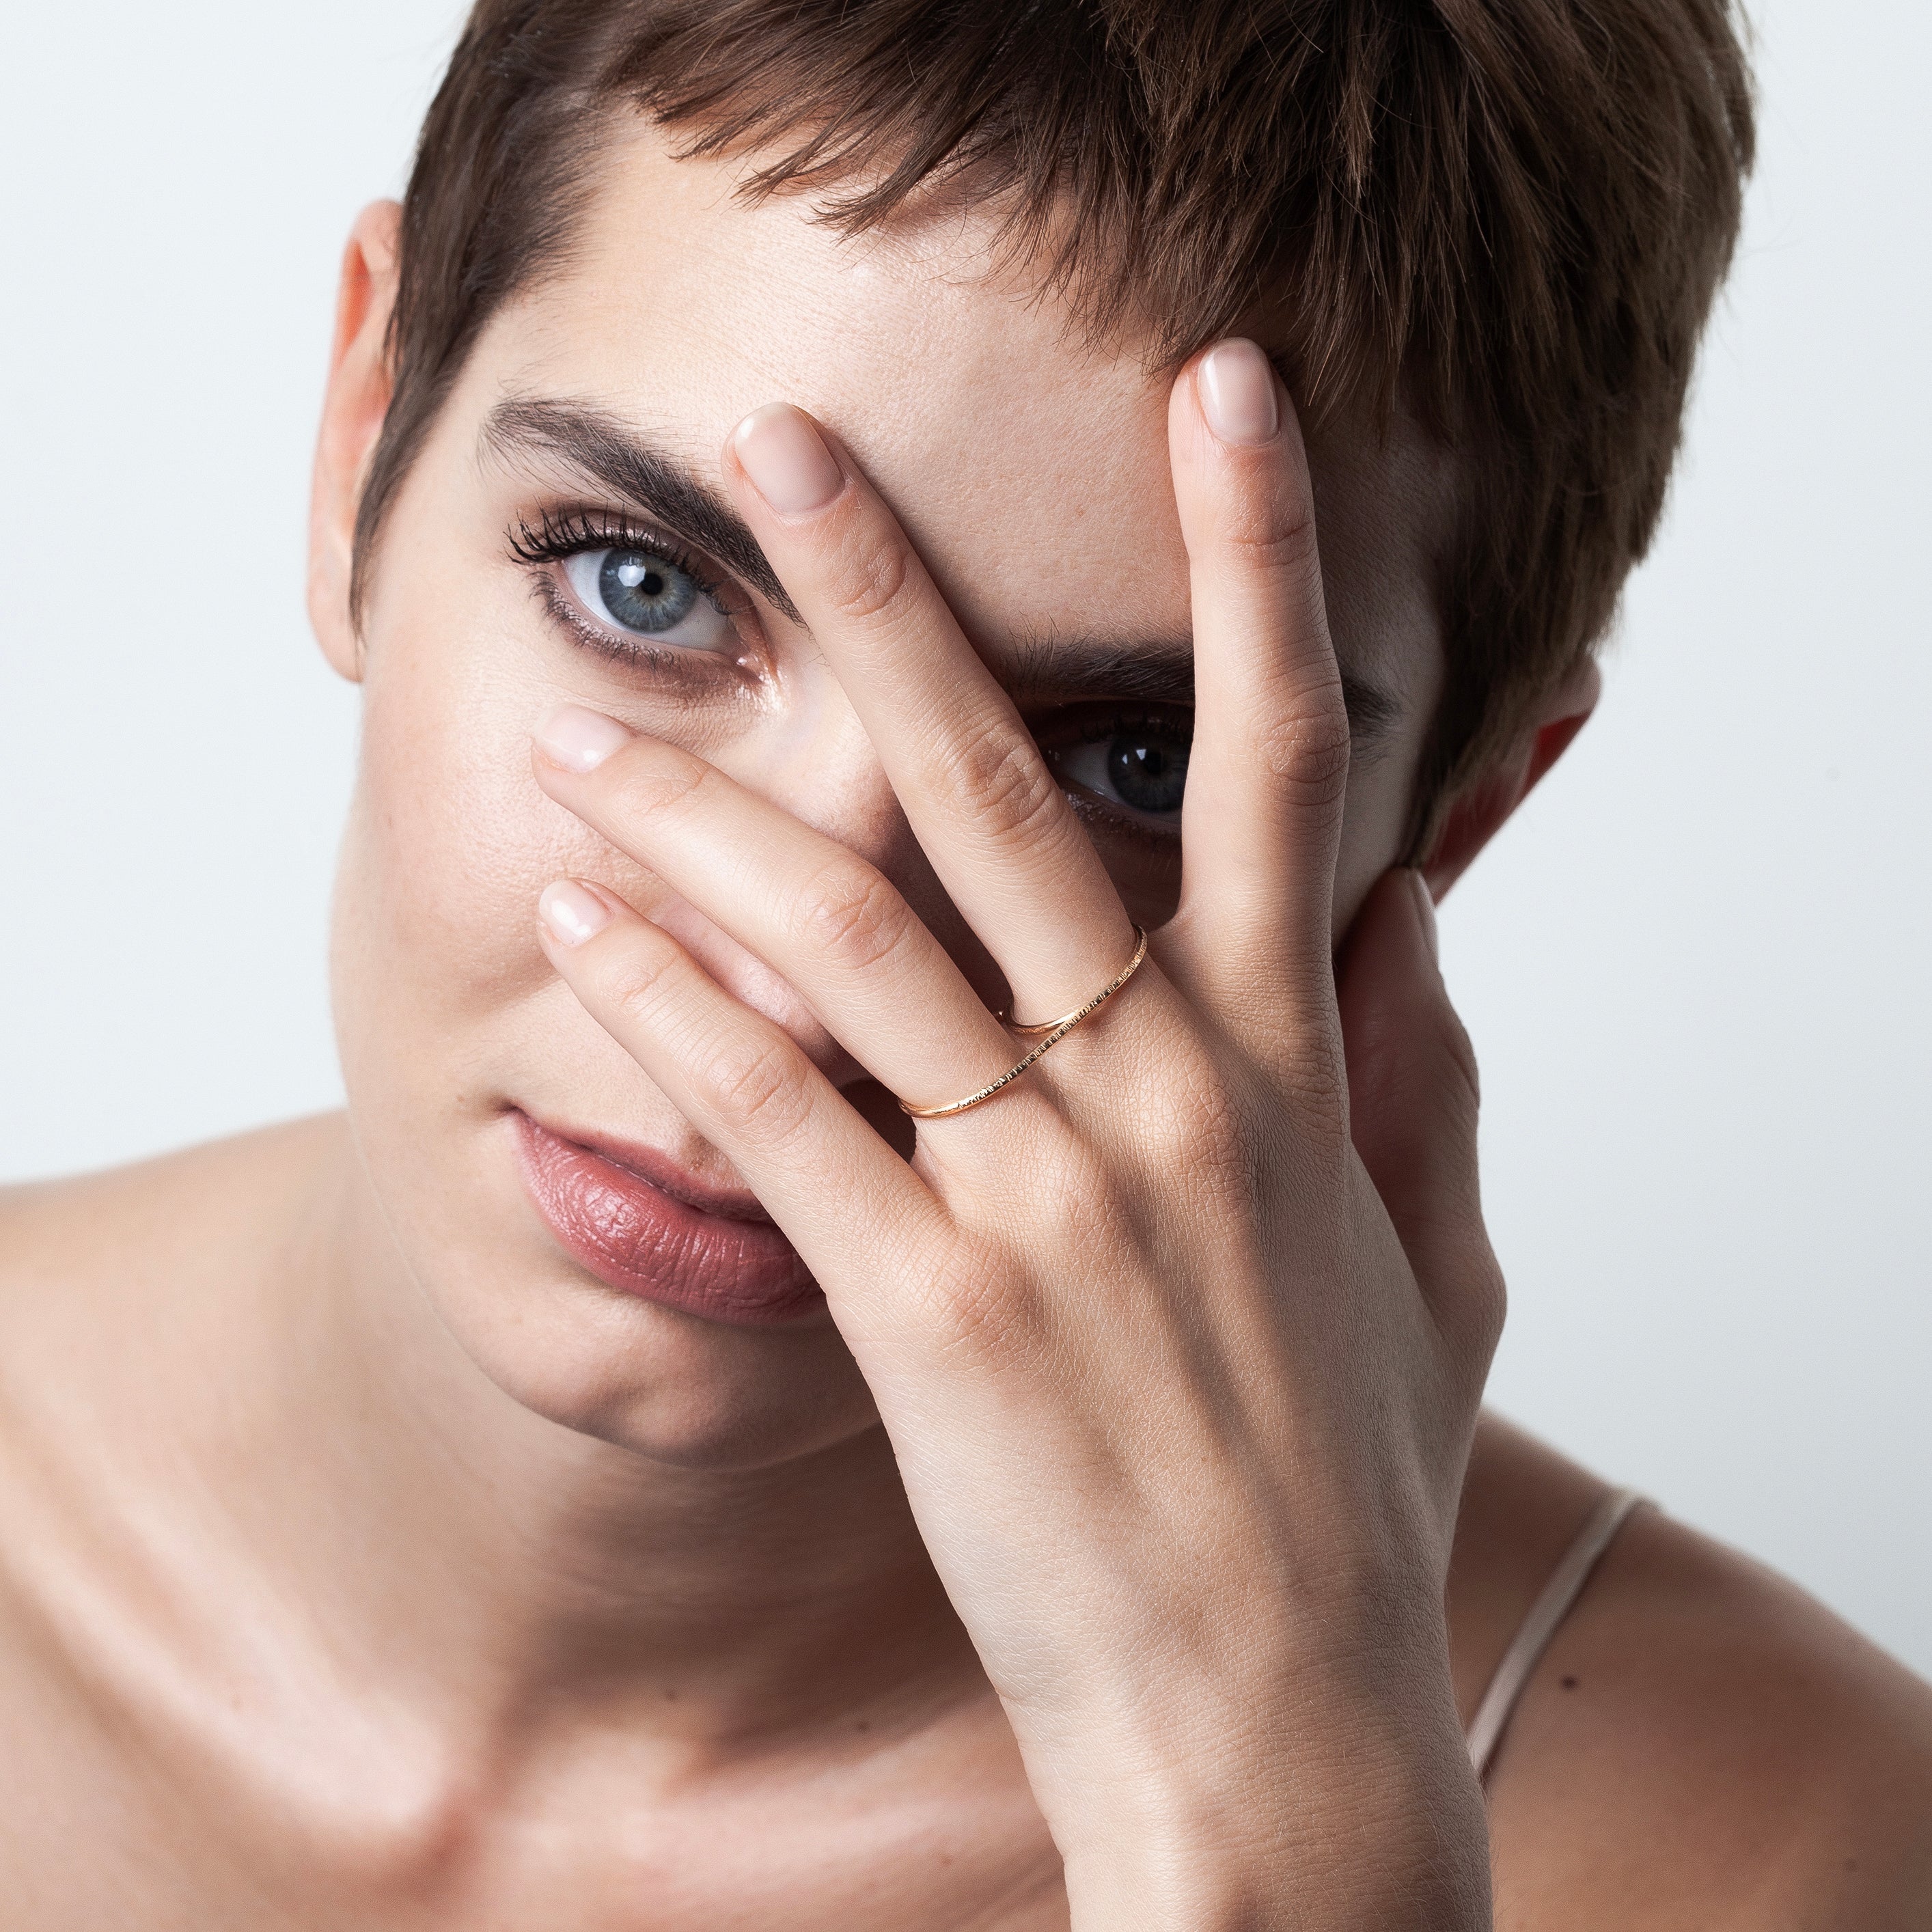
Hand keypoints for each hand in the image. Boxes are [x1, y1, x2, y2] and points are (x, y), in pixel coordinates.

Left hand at [529, 340, 1500, 1929]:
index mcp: (1285, 1066)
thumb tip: (1414, 910)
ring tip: (586, 737)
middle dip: (895, 599)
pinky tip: (585, 938)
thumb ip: (1426, 1078)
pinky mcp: (928, 1315)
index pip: (1278, 759)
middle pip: (1004, 794)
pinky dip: (676, 1023)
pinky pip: (781, 1127)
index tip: (1221, 397)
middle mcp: (1160, 1095)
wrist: (1270, 1716)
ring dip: (704, 824)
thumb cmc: (1345, 1488)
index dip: (1258, 563)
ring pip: (852, 946)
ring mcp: (1041, 1198)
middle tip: (787, 453)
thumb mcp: (1440, 1268)